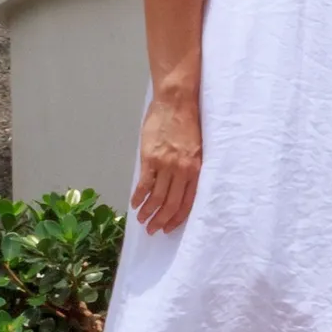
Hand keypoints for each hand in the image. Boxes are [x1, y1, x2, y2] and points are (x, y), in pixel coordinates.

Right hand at [131, 86, 201, 233]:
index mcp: (196, 169)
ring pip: (156, 197)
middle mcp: (182, 170)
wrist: (177, 102)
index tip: (169, 227)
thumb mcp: (196, 148)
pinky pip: (144, 184)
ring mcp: (166, 165)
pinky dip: (139, 197)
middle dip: (161, 220)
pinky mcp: (151, 158)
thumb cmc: (188, 122)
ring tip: (142, 221)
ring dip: (148, 212)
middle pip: (171, 204)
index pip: (187, 202)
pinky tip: (135, 204)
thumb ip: (188, 168)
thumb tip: (178, 187)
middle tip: (153, 230)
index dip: (177, 218)